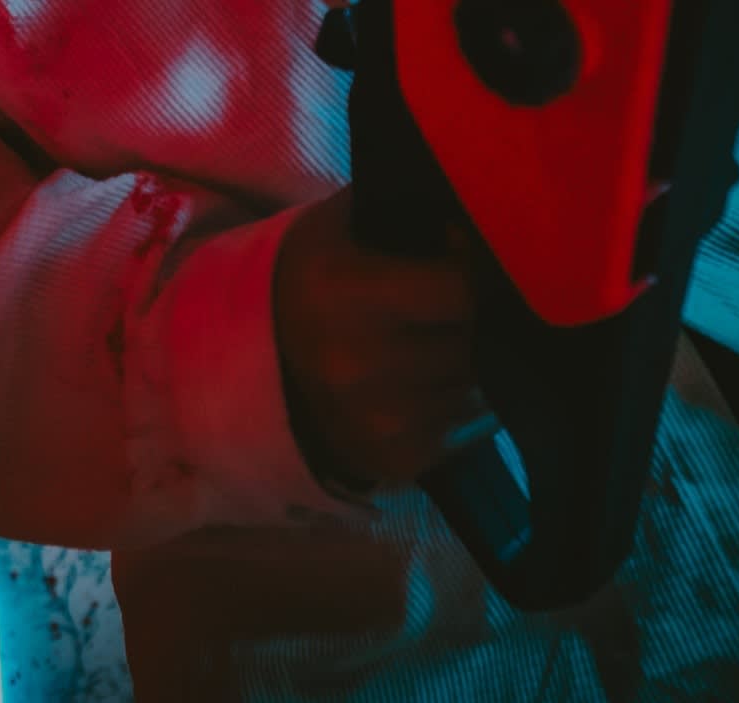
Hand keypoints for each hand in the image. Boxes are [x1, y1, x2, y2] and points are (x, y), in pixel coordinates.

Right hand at [273, 186, 492, 492]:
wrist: (262, 357)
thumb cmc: (316, 278)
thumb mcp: (344, 222)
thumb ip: (408, 208)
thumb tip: (476, 217)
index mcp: (343, 295)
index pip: (458, 290)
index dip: (465, 274)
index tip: (454, 264)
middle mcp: (355, 364)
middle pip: (467, 342)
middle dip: (468, 324)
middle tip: (443, 311)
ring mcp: (373, 420)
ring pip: (471, 386)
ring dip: (463, 366)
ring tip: (427, 348)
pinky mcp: (391, 458)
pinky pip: (458, 425)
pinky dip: (450, 406)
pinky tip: (417, 388)